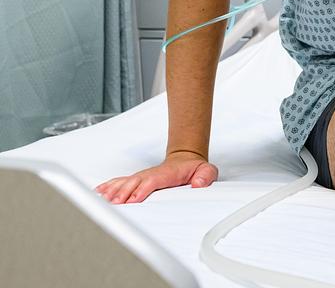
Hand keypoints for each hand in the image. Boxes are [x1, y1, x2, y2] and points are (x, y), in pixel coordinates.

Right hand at [94, 151, 216, 203]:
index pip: (152, 182)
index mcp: (166, 174)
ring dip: (113, 191)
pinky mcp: (136, 180)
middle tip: (114, 204)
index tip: (134, 199)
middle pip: (134, 183)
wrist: (185, 160)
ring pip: (124, 183)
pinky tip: (98, 193)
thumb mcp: (206, 171)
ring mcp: (141, 177)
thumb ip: (206, 176)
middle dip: (123, 193)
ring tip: (101, 200)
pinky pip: (119, 183)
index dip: (142, 190)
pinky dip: (108, 187)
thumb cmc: (193, 169)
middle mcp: (150, 175)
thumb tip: (199, 184)